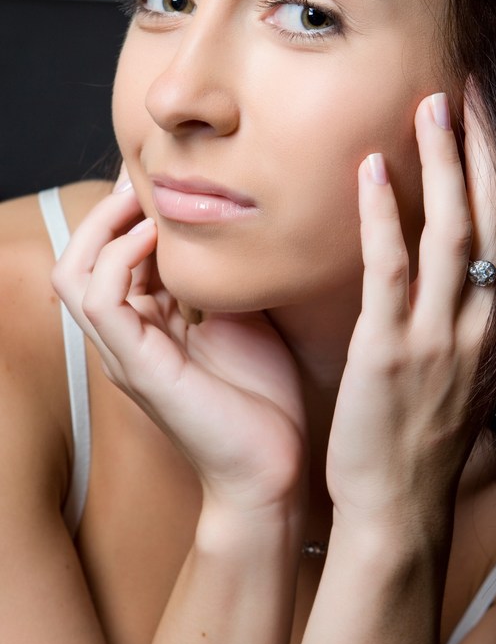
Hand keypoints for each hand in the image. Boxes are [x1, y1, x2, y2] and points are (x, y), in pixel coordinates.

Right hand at [52, 181, 306, 512]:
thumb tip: (235, 225)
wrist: (273, 466)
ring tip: (144, 203)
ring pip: (74, 275)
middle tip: (144, 181)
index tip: (161, 177)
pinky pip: (100, 301)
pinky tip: (155, 240)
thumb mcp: (244, 315)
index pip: (112, 256)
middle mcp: (127, 336)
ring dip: (105, 229)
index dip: (127, 213)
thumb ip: (224, 277)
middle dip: (107, 212)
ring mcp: (126, 353)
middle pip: (79, 259)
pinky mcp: (137, 367)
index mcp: (148, 324)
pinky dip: (120, 260)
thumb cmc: (262, 395)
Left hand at [326, 90, 495, 531]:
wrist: (399, 509)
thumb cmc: (420, 439)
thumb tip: (453, 272)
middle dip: (485, 152)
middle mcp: (479, 325)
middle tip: (471, 91)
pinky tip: (371, 169)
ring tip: (431, 107)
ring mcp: (438, 338)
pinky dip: (383, 215)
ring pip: (451, 235)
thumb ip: (461, 321)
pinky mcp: (389, 351)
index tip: (491, 123)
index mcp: (495, 327)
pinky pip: (390, 270)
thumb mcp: (457, 374)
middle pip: (492, 221)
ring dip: (443, 166)